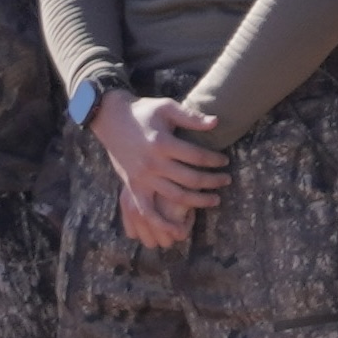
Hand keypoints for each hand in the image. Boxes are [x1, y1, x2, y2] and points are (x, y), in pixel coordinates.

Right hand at [101, 93, 229, 251]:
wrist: (110, 118)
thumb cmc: (143, 111)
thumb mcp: (167, 107)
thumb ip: (191, 117)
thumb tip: (216, 122)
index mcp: (162, 143)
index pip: (197, 156)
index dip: (214, 160)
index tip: (225, 161)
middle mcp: (153, 163)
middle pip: (191, 179)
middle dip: (213, 181)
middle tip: (227, 180)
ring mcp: (142, 178)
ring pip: (176, 196)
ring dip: (198, 201)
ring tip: (215, 200)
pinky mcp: (132, 186)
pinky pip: (147, 211)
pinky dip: (162, 223)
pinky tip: (179, 230)